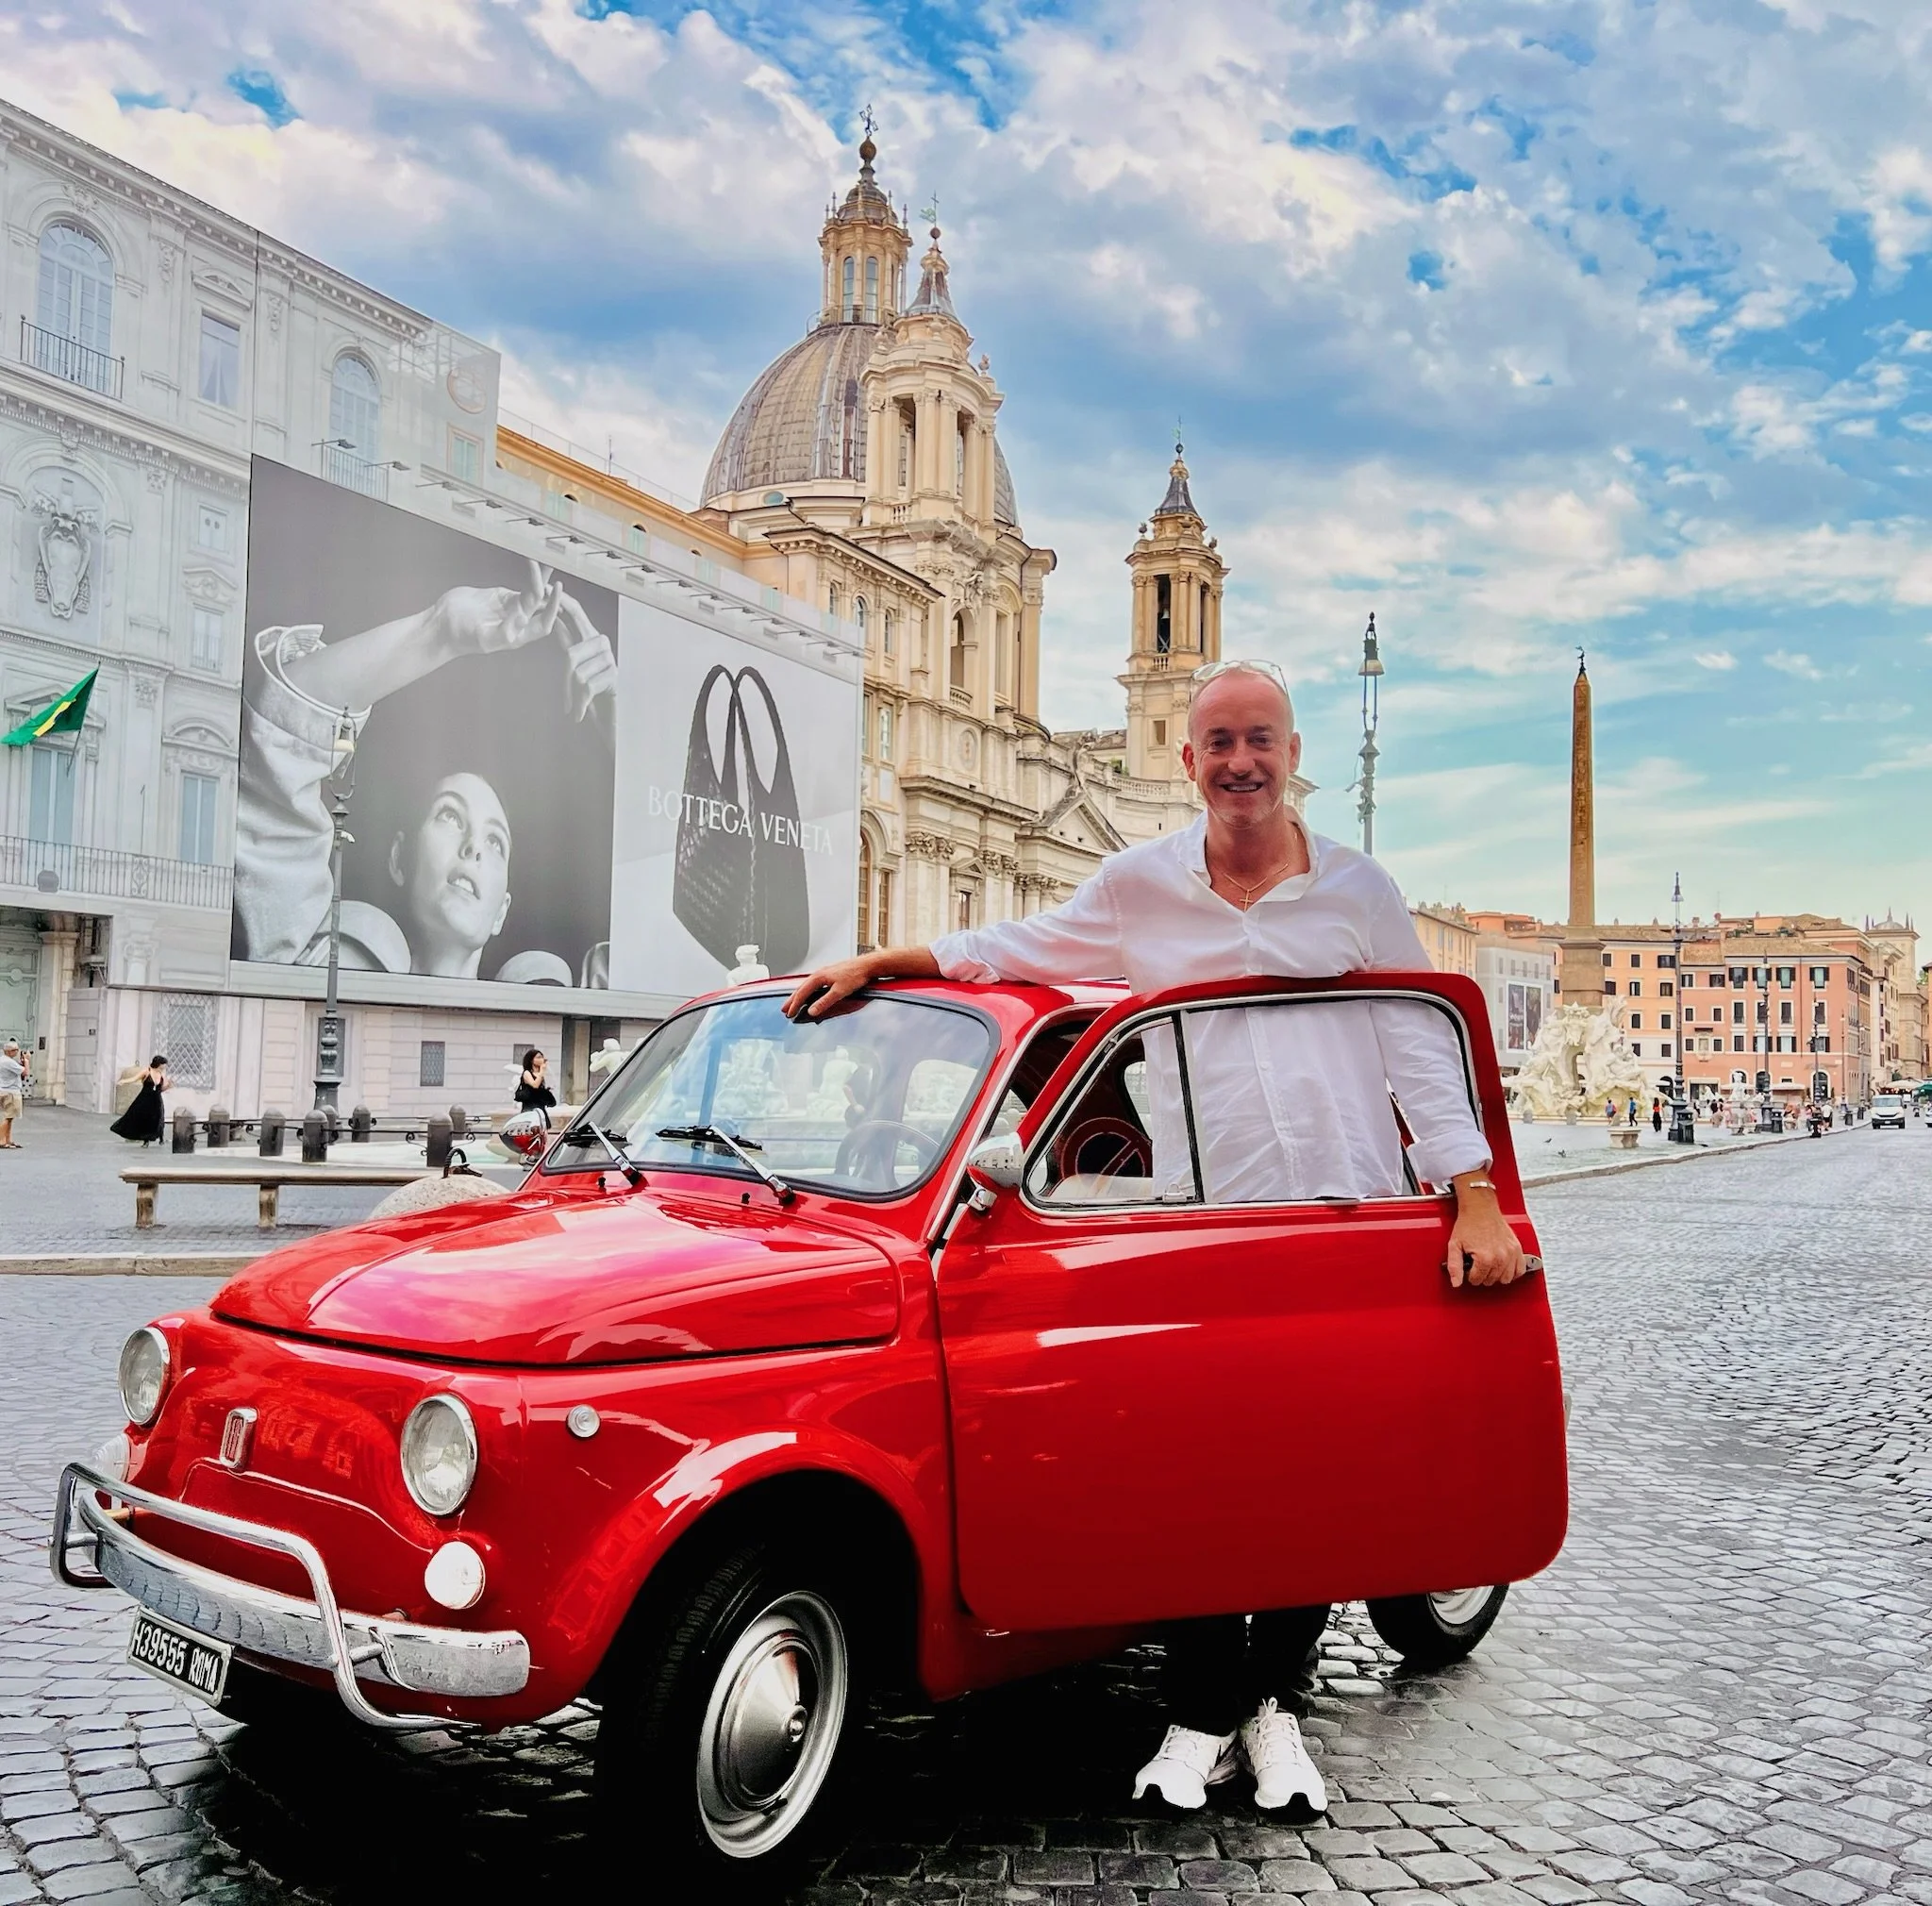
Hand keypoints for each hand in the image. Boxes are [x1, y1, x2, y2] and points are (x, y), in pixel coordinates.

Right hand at [435, 559, 560, 658]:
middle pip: (542, 606)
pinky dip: (531, 576)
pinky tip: (536, 564)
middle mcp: (520, 622)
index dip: (552, 608)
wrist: (443, 624)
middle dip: (551, 590)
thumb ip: (504, 631)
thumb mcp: (483, 638)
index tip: (556, 590)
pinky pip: (523, 586)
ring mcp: (512, 608)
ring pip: (534, 593)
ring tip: (550, 562)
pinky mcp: (504, 596)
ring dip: (543, 579)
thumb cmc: (461, 636)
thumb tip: (523, 618)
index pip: (543, 623)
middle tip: (553, 571)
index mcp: (519, 636)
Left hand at [556, 592, 617, 720]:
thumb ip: (568, 643)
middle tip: (564, 701)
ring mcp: (609, 659)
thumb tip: (555, 621)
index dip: (563, 601)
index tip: (546, 588)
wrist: (611, 718)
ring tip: (578, 706)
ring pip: (577, 673)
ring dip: (573, 695)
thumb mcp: (576, 666)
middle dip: (564, 680)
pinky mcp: (614, 675)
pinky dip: (580, 704)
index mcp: (591, 638)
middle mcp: (602, 644)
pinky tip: (580, 713)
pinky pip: (586, 686)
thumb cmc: (591, 692)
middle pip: (571, 653)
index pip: (577, 613)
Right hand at [782, 956, 880, 1019]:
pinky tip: (810, 995)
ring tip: (793, 1003)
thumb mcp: (839, 992)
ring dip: (799, 995)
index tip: (789, 1014)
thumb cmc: (855, 975)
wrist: (867, 966)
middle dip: (792, 1000)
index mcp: (819, 977)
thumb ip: (824, 1002)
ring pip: (807, 986)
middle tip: (784, 1009)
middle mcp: (819, 974)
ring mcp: (824, 973)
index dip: (794, 1004)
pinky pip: (813, 985)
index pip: (802, 993)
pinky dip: (808, 991)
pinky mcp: (830, 975)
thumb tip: (811, 1012)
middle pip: (801, 988)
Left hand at [1445, 1183, 1525, 1288]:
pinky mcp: (1517, 1249)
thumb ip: (1454, 1266)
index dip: (1469, 1274)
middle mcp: (1501, 1257)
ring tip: (1489, 1265)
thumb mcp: (1454, 1245)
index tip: (1468, 1266)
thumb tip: (1456, 1283)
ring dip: (1496, 1275)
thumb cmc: (1468, 1224)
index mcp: (1485, 1258)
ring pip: (1506, 1279)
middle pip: (1491, 1281)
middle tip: (1477, 1263)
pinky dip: (1512, 1271)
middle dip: (1482, 1274)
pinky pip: (1520, 1270)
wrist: (1480, 1208)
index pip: (1476, 1280)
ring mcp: (1511, 1253)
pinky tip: (1503, 1267)